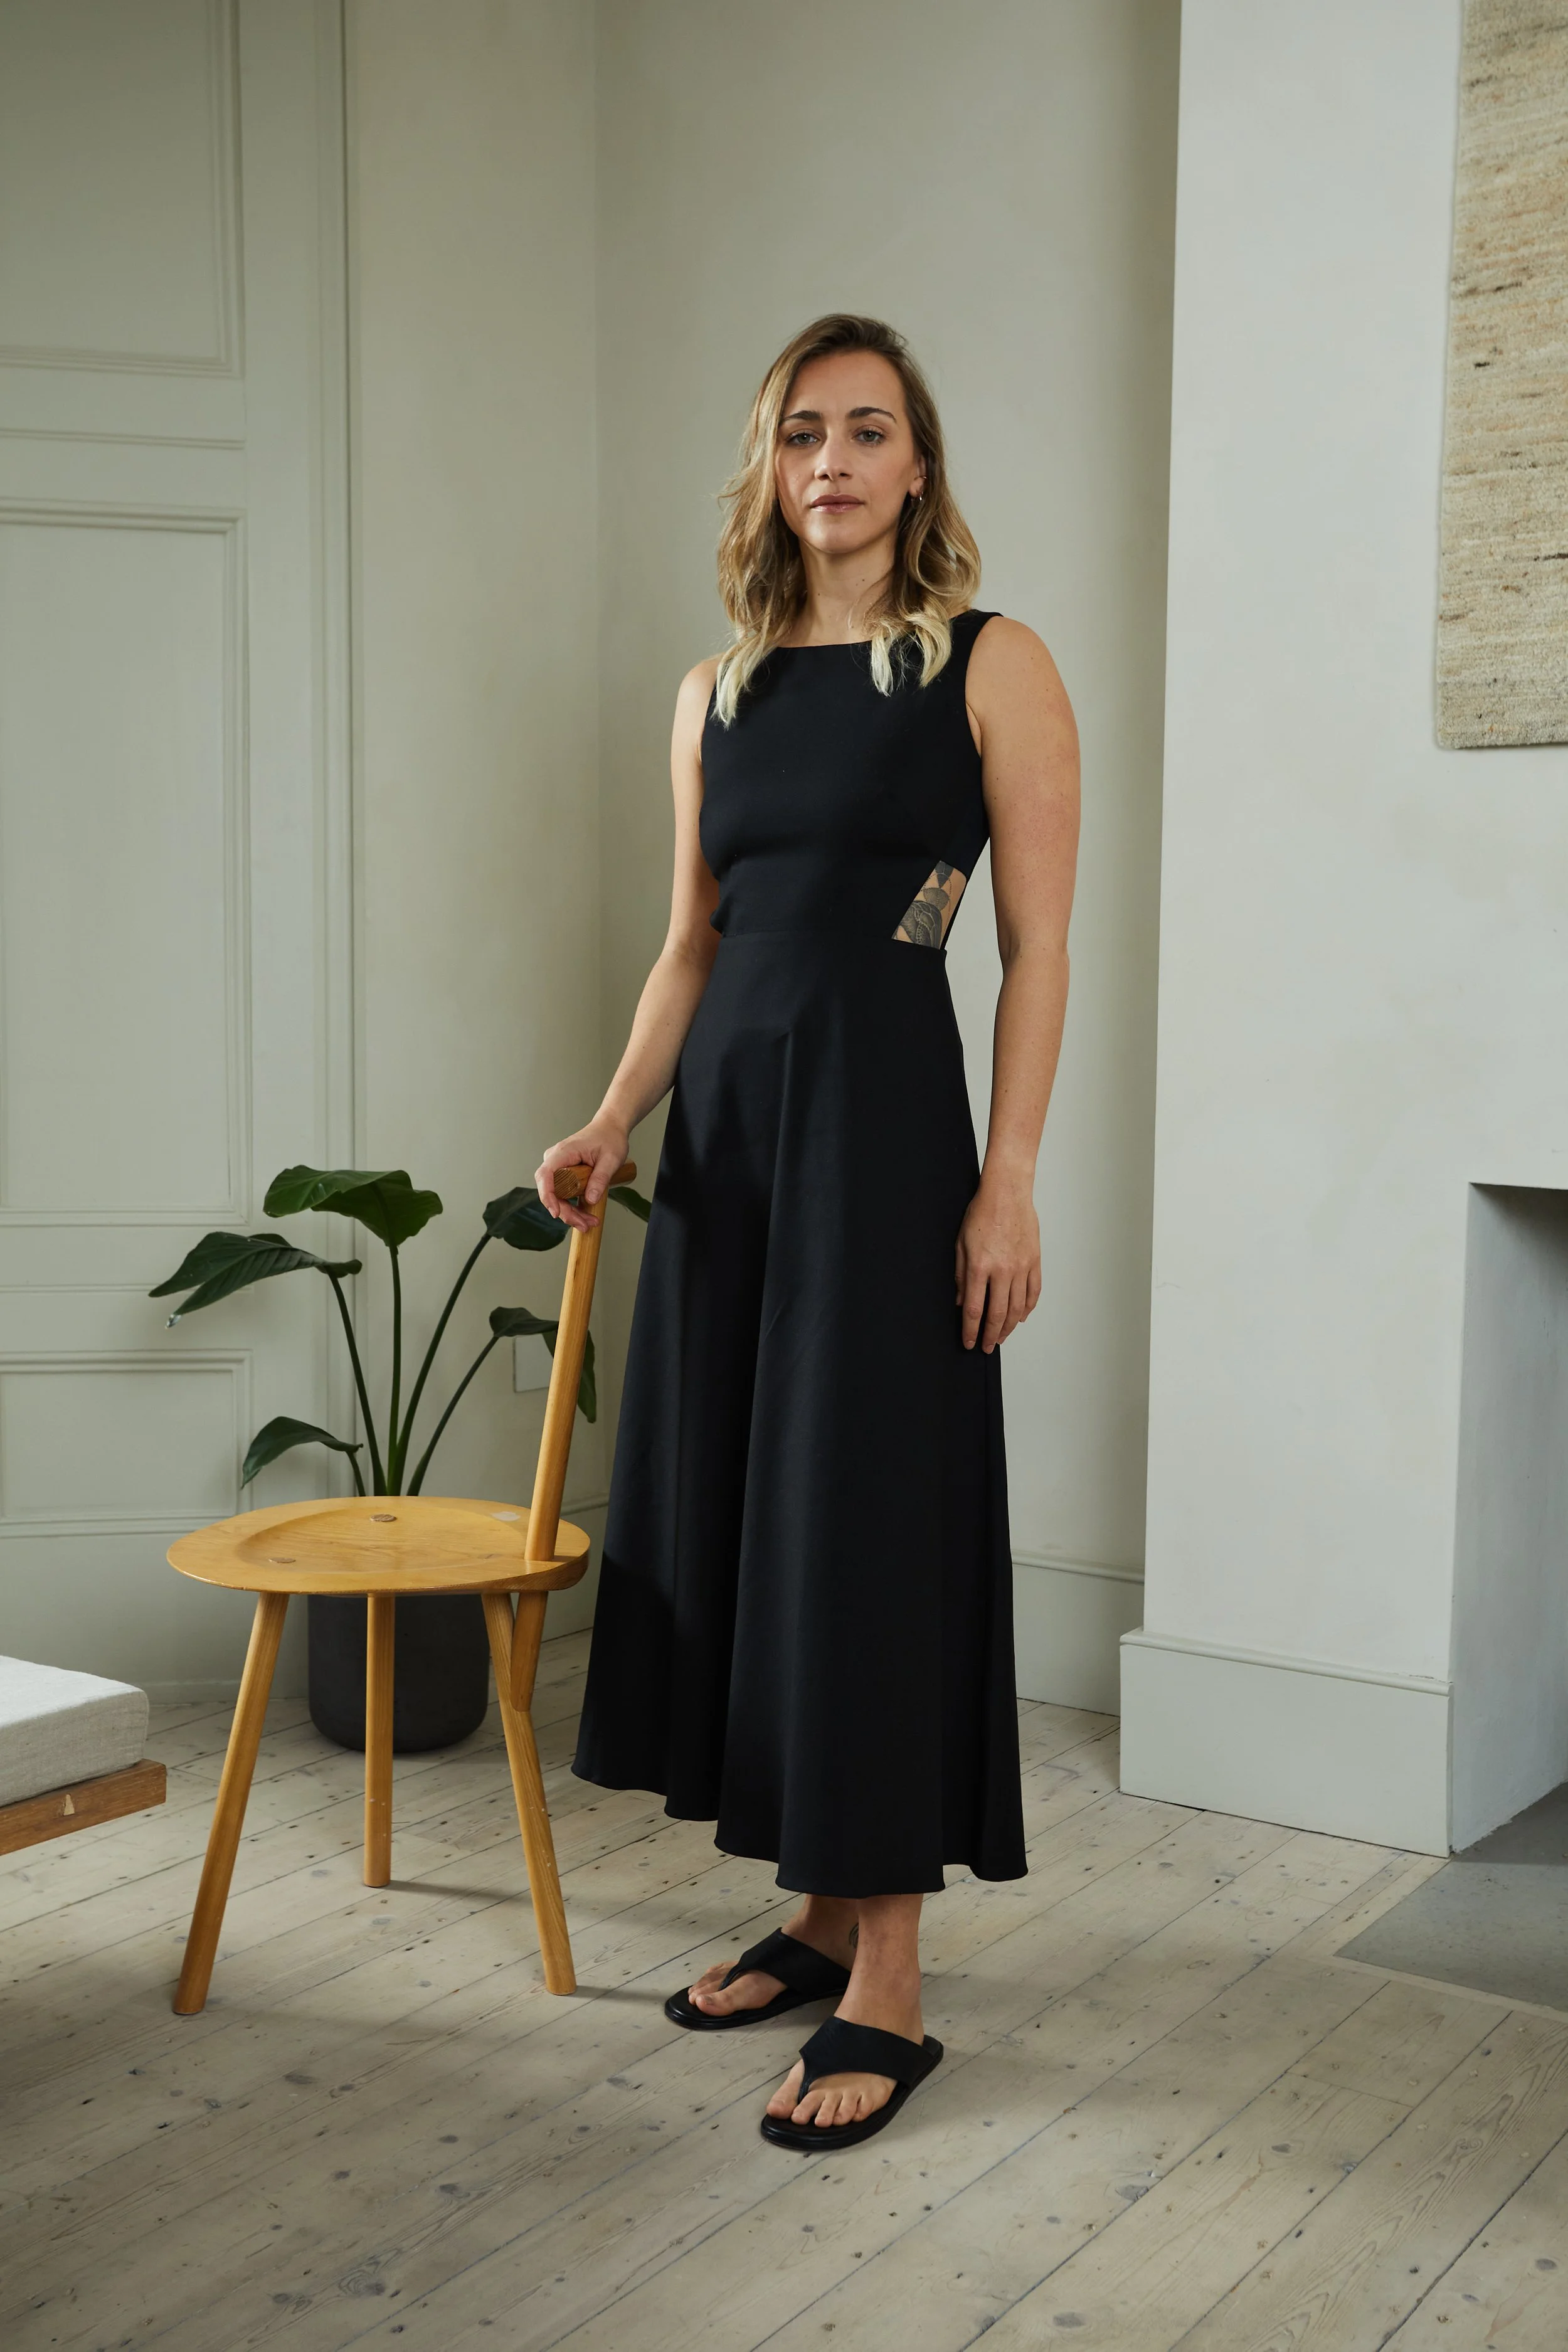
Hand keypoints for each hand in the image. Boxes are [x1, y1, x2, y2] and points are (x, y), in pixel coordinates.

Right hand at [535, 1119, 629, 1232]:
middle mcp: (555, 1159)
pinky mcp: (563, 1173)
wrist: (610, 1128)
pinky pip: (562, 1192)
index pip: (545, 1175)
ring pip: (556, 1195)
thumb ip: (600, 1178)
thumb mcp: (611, 1158)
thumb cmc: (609, 1137)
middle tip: (583, 1224)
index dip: (547, 1196)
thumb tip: (590, 1199)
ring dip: (569, 1211)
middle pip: (550, 1190)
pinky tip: (585, 1215)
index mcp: (563, 1152)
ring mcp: (557, 1166)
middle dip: (564, 1211)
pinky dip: (572, 1205)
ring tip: (588, 1223)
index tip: (556, 1212)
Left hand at [956, 1179, 1040, 1352]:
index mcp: (980, 1267)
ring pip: (1017, 1307)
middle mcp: (1002, 1271)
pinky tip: (1020, 1317)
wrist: (1007, 1193)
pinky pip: (1033, 1292)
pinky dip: (1027, 1309)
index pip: (974, 1309)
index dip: (970, 1330)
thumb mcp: (961, 1244)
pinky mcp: (1034, 1261)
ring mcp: (1021, 1267)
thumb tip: (961, 1302)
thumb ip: (961, 1276)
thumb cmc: (981, 1214)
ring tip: (1001, 1337)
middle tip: (986, 1347)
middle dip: (990, 1335)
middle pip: (997, 1314)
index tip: (968, 1342)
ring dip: (1008, 1327)